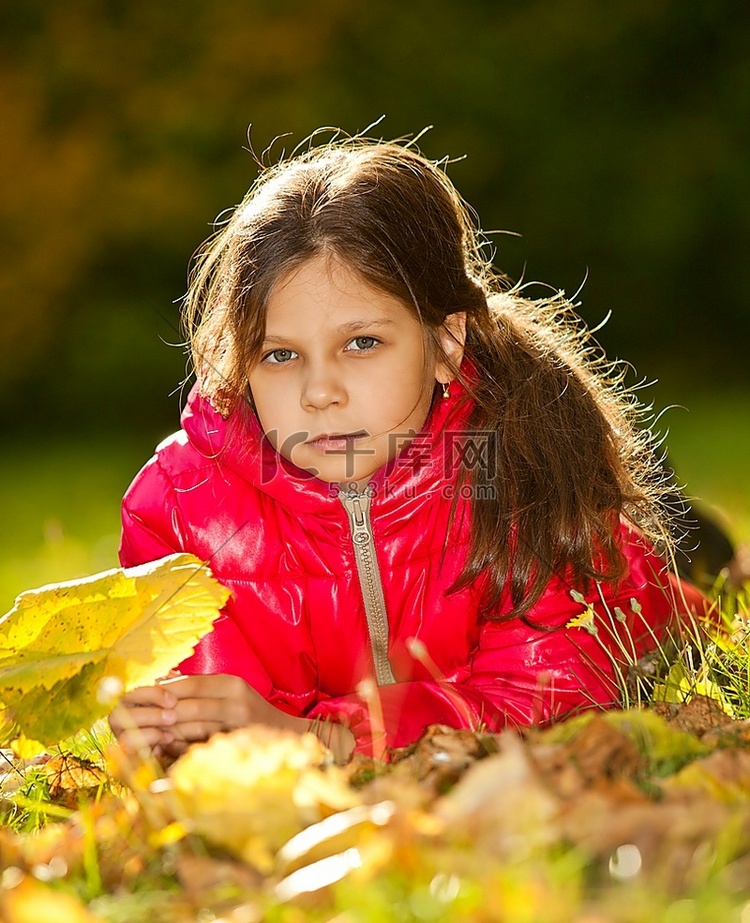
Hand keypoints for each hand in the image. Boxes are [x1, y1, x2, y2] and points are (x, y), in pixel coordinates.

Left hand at [110, 673, 355, 764]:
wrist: (293, 737)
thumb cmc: (254, 718)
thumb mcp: (230, 698)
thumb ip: (202, 695)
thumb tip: (163, 688)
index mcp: (230, 683)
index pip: (188, 683)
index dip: (160, 690)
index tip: (134, 696)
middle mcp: (234, 696)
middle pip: (186, 701)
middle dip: (157, 711)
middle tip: (131, 717)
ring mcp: (238, 719)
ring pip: (192, 723)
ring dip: (165, 730)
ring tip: (142, 733)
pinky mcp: (238, 739)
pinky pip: (204, 742)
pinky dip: (183, 745)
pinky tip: (166, 748)